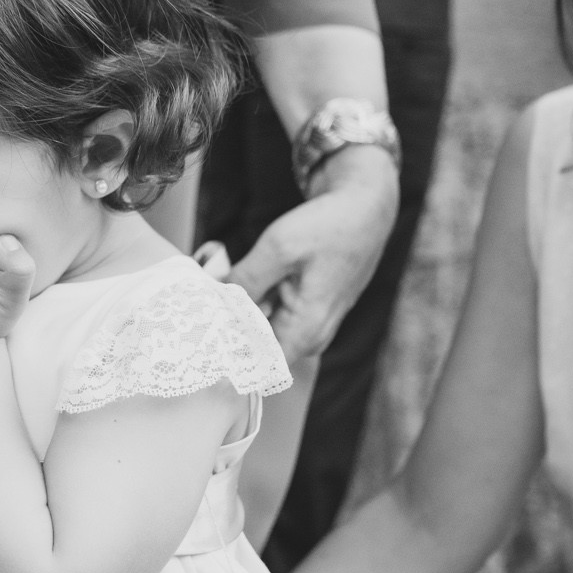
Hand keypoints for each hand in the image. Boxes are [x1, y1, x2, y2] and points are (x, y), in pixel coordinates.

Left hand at [228, 146, 396, 362]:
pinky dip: (254, 294)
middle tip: (209, 287)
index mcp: (308, 329)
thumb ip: (245, 281)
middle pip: (256, 345)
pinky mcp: (308, 307)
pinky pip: (272, 312)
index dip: (229, 349)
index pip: (260, 366)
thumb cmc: (331, 226)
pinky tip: (242, 273)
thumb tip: (218, 303)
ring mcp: (311, 321)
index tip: (207, 324)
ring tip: (222, 272)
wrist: (364, 207)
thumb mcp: (278, 248)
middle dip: (229, 319)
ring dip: (239, 303)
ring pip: (261, 326)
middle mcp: (312, 334)